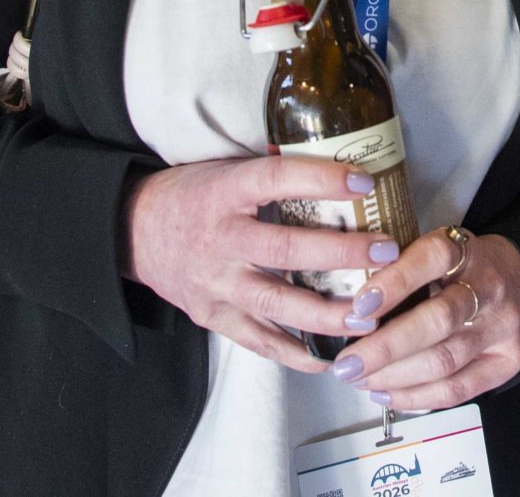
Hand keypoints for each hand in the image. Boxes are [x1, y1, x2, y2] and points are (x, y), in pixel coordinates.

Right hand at [122, 155, 400, 373]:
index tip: (364, 182)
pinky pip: (257, 340)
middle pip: (284, 249)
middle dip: (341, 253)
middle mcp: (220, 239)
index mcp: (225, 192)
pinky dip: (294, 352)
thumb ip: (273, 175)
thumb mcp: (226, 170)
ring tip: (370, 316)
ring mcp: (214, 282)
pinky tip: (329, 357)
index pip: (276, 181)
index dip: (321, 180)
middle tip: (386, 252)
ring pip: (275, 303)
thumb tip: (340, 162)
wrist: (133, 232)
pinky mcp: (212, 316)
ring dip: (327, 313)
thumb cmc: (193, 195)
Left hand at [334, 226, 519, 412]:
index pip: (434, 258)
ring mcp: (502, 328)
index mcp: (469, 250)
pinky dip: (416, 396)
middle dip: (385, 347)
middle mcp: (491, 287)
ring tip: (359, 379)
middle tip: (346, 363)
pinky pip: (457, 389)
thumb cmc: (463, 268)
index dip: (395, 281)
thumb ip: (403, 269)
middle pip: (438, 320)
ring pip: (444, 360)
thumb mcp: (438, 251)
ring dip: (394, 376)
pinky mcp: (507, 362)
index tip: (359, 306)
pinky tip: (386, 393)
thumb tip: (346, 308)